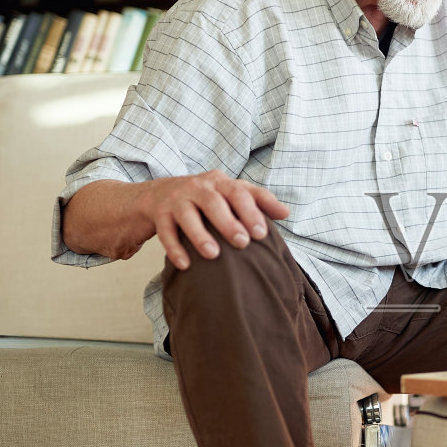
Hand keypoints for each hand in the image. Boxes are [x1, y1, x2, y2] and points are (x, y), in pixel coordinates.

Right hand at [138, 170, 289, 269]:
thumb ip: (258, 201)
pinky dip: (174, 248)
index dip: (252, 211)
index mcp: (221, 182)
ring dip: (200, 234)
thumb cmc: (207, 197)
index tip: (262, 233)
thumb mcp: (231, 194)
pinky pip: (166, 232)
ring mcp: (177, 200)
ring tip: (214, 254)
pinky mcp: (160, 215)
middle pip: (213, 201)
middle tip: (243, 242)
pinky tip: (185, 265)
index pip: (239, 192)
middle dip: (228, 222)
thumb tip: (286, 213)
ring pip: (187, 215)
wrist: (160, 193)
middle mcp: (198, 187)